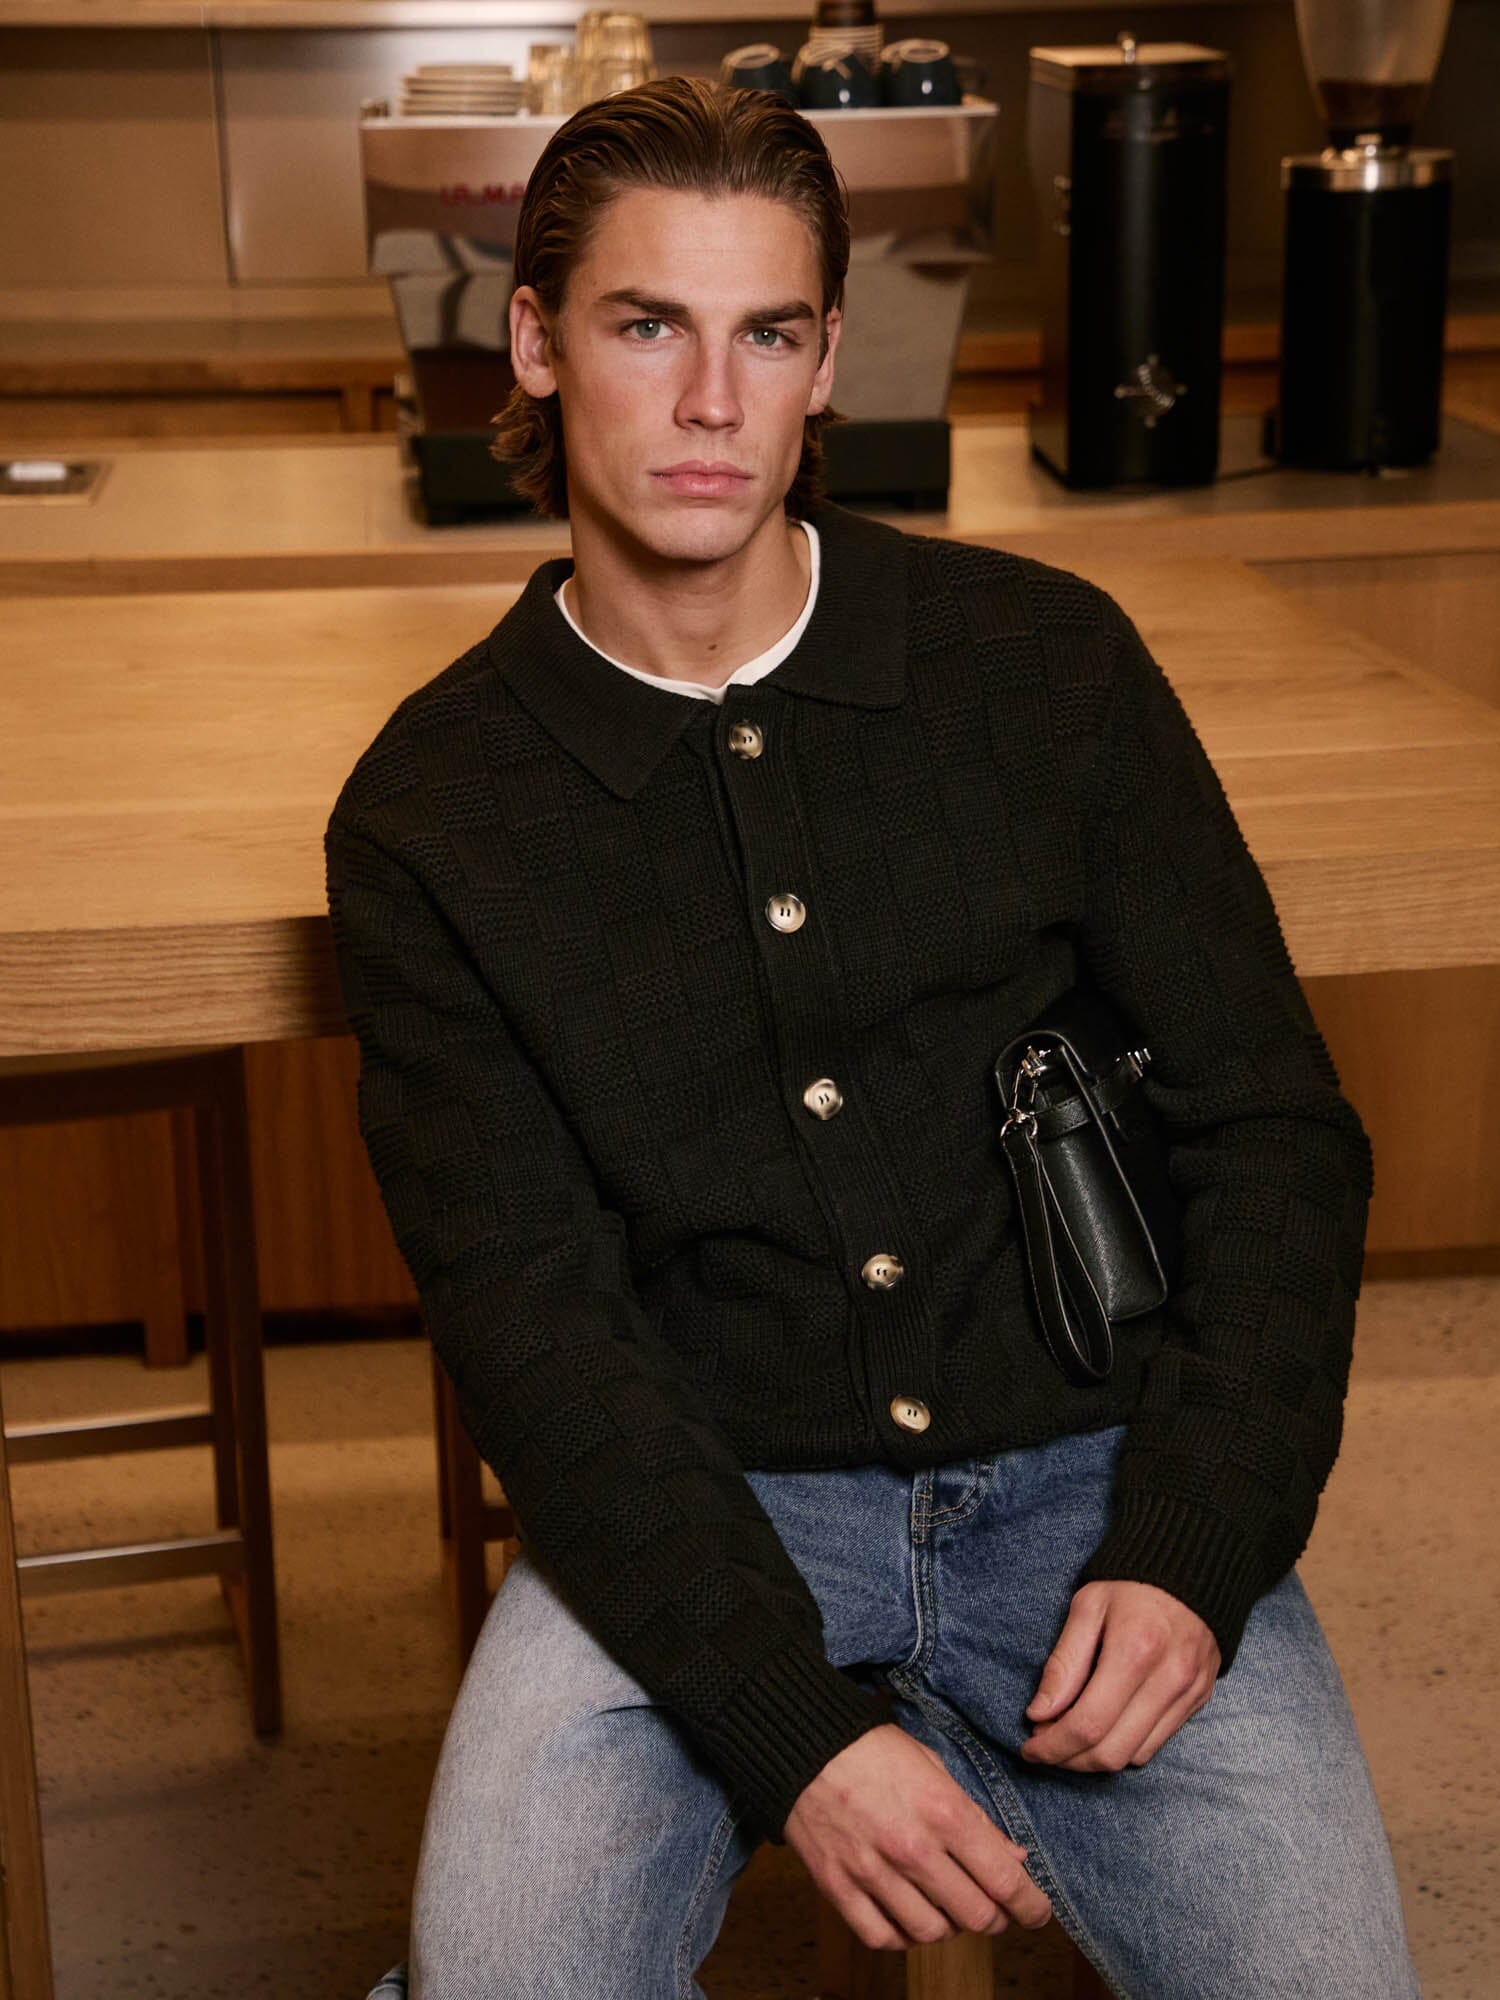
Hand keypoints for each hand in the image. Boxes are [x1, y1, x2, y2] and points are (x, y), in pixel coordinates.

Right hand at [784, 1722, 1053, 1951]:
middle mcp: (912, 1848)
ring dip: (948, 1926)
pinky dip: (902, 1935)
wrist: (803, 1744)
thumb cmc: (872, 1749)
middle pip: (975, 1916)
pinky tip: (907, 1916)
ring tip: (946, 1906)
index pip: (1004, 1881)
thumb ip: (975, 1818)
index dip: (1032, 1907)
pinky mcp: (838, 1887)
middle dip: (995, 1918)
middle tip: (994, 1908)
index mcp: (942, 1812)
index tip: (1039, 1913)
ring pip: (931, 1933)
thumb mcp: (934, 1767)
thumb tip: (1013, 1859)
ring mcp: (872, 1872)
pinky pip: (882, 1937)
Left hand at [1021, 1579, 1219, 1771]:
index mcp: (1135, 1651)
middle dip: (1069, 1760)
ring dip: (1094, 1760)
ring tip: (1068, 1737)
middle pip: (1111, 1752)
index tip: (1029, 1747)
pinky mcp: (1199, 1699)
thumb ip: (1063, 1663)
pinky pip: (1156, 1745)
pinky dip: (1123, 1747)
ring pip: (1134, 1756)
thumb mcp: (1088, 1606)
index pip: (1088, 1725)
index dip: (1053, 1746)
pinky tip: (1103, 1728)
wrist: (1195, 1565)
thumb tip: (1039, 1713)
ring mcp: (1188, 1693)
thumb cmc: (1131, 1583)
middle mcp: (1168, 1679)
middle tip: (1044, 1744)